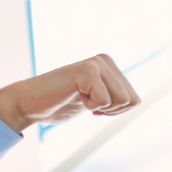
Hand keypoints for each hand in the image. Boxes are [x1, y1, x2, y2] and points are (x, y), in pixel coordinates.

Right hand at [0, 54, 139, 133]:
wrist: (33, 104)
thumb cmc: (63, 104)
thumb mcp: (97, 100)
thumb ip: (115, 96)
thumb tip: (138, 100)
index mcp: (110, 66)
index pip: (135, 100)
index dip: (116, 111)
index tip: (95, 104)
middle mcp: (105, 60)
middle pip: (132, 101)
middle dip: (112, 110)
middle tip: (87, 101)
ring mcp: (96, 63)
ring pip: (122, 100)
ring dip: (101, 107)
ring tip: (80, 96)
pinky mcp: (86, 71)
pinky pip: (105, 101)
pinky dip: (90, 105)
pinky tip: (74, 95)